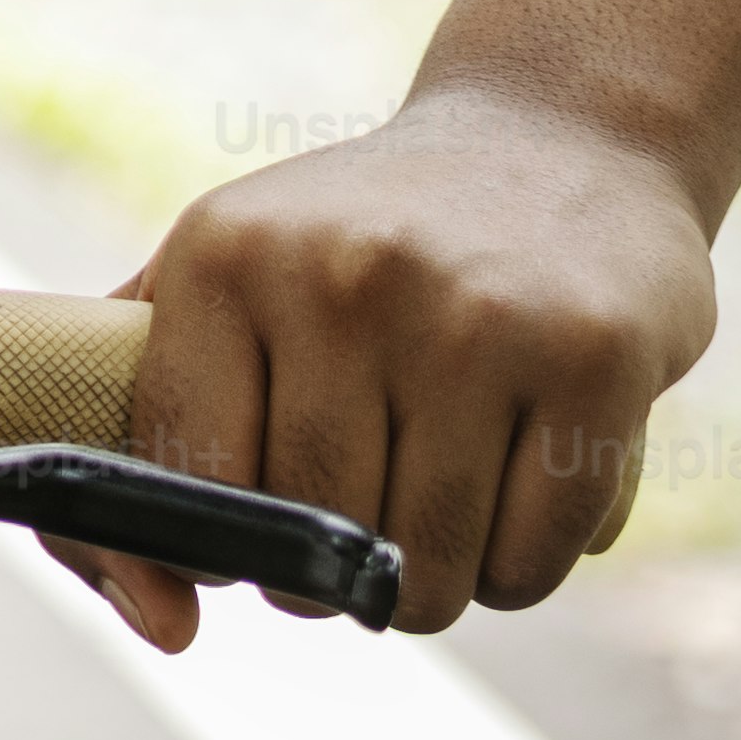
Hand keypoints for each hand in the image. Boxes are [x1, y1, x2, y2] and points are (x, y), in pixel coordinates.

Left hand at [67, 84, 713, 646]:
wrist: (556, 137)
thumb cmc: (366, 237)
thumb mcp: (235, 263)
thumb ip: (148, 401)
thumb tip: (147, 602)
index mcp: (225, 254)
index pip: (189, 475)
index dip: (216, 545)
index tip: (249, 548)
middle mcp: (340, 276)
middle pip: (312, 534)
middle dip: (331, 580)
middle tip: (356, 551)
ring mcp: (473, 317)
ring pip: (425, 568)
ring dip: (428, 588)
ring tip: (434, 527)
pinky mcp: (593, 359)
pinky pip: (533, 558)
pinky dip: (519, 572)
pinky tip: (513, 505)